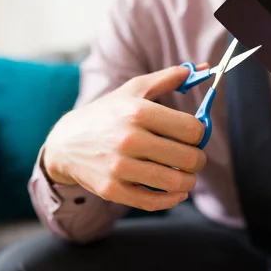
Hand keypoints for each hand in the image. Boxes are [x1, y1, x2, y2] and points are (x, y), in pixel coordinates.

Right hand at [43, 65, 208, 210]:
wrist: (66, 142)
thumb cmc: (108, 113)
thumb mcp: (134, 89)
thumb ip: (170, 78)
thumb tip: (205, 68)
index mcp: (139, 112)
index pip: (192, 129)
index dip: (201, 134)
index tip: (195, 135)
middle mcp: (129, 139)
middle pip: (189, 158)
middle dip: (199, 159)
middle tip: (194, 157)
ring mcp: (119, 167)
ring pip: (175, 182)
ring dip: (189, 181)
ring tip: (187, 175)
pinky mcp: (112, 190)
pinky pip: (154, 202)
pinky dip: (172, 199)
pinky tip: (176, 191)